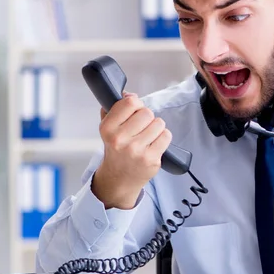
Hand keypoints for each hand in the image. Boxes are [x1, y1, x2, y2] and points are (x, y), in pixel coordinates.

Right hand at [92, 91, 171, 208]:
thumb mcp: (108, 129)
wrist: (118, 179)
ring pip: (159, 123)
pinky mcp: (151, 159)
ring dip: (156, 128)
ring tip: (147, 137)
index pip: (130, 102)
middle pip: (147, 112)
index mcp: (107, 128)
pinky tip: (154, 144)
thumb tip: (129, 94)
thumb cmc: (116, 150)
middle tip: (141, 128)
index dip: (136, 104)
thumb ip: (115, 109)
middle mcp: (120, 139)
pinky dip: (163, 138)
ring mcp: (136, 150)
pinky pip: (166, 136)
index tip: (134, 112)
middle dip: (147, 118)